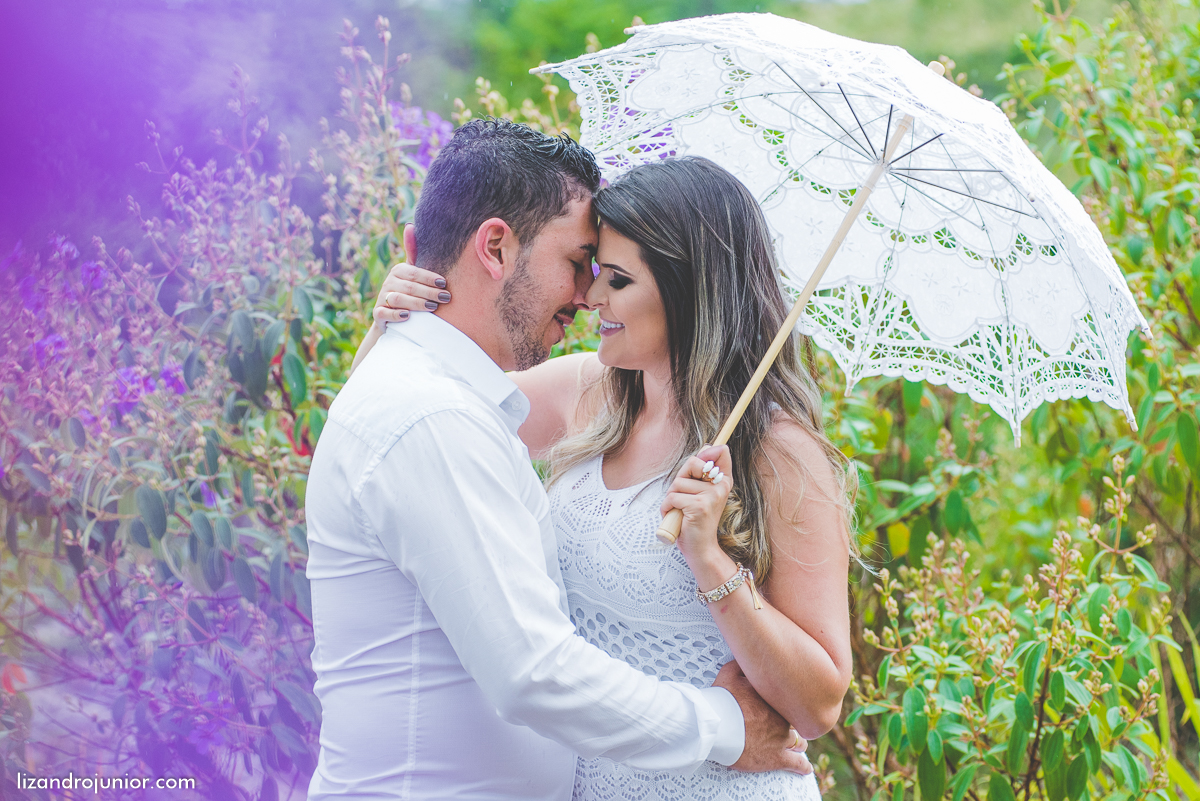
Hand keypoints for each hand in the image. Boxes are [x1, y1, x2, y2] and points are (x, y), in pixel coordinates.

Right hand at [372, 263, 450, 329]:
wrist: (390, 314)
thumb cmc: (409, 292)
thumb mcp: (413, 276)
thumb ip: (416, 258)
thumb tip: (411, 233)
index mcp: (398, 271)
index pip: (414, 273)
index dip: (429, 278)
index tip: (443, 283)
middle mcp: (388, 283)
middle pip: (410, 287)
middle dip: (429, 292)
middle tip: (446, 297)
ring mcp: (382, 298)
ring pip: (398, 299)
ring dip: (417, 303)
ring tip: (433, 307)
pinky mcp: (377, 313)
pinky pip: (384, 313)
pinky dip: (395, 314)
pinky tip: (407, 316)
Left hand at [660, 444, 732, 560]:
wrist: (701, 549)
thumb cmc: (696, 521)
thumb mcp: (702, 494)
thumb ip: (703, 472)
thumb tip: (709, 446)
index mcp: (723, 481)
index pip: (721, 453)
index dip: (708, 451)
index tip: (705, 457)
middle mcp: (721, 486)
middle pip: (691, 463)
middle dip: (679, 480)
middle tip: (682, 497)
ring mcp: (712, 496)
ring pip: (678, 483)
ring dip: (671, 499)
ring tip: (680, 511)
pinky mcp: (699, 506)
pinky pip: (672, 497)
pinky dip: (668, 508)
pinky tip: (677, 518)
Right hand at [714, 661, 811, 774]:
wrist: (718, 727)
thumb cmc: (722, 700)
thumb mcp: (730, 673)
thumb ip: (742, 665)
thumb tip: (749, 655)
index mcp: (775, 699)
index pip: (790, 701)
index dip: (788, 703)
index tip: (786, 704)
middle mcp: (783, 718)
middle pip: (796, 722)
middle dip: (794, 724)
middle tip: (788, 726)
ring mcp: (782, 739)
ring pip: (800, 742)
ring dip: (799, 744)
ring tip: (798, 746)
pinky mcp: (777, 758)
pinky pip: (797, 763)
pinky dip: (803, 767)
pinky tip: (806, 768)